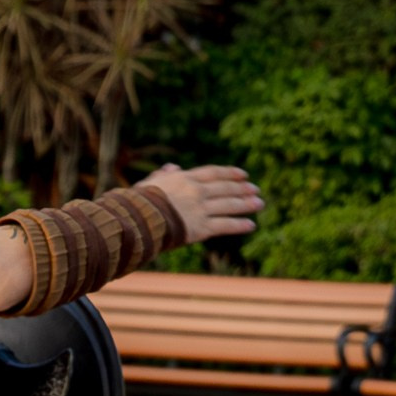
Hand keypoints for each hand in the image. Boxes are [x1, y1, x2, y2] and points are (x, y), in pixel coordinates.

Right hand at [140, 163, 262, 242]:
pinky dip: (239, 225)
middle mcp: (196, 192)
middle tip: (256, 190)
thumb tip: (172, 167)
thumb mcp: (149, 184)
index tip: (243, 175)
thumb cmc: (136, 202)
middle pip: (225, 188)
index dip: (230, 173)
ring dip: (246, 205)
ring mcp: (200, 210)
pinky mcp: (200, 228)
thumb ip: (162, 175)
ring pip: (229, 206)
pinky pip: (224, 225)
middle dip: (243, 189)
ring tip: (259, 204)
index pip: (213, 173)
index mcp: (184, 179)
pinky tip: (251, 225)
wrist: (135, 220)